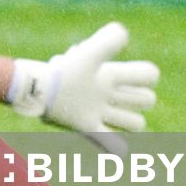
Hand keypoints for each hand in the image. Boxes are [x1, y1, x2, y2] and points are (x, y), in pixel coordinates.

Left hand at [9, 22, 158, 145]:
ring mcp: (98, 111)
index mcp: (111, 74)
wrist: (38, 89)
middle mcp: (107, 92)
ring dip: (130, 122)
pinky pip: (107, 140)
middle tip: (117, 93)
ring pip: (131, 121)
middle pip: (145, 99)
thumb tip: (124, 35)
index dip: (147, 77)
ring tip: (111, 115)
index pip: (146, 75)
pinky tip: (120, 150)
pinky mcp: (86, 126)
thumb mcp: (88, 54)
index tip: (128, 75)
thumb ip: (107, 42)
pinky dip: (116, 147)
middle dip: (141, 99)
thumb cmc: (64, 71)